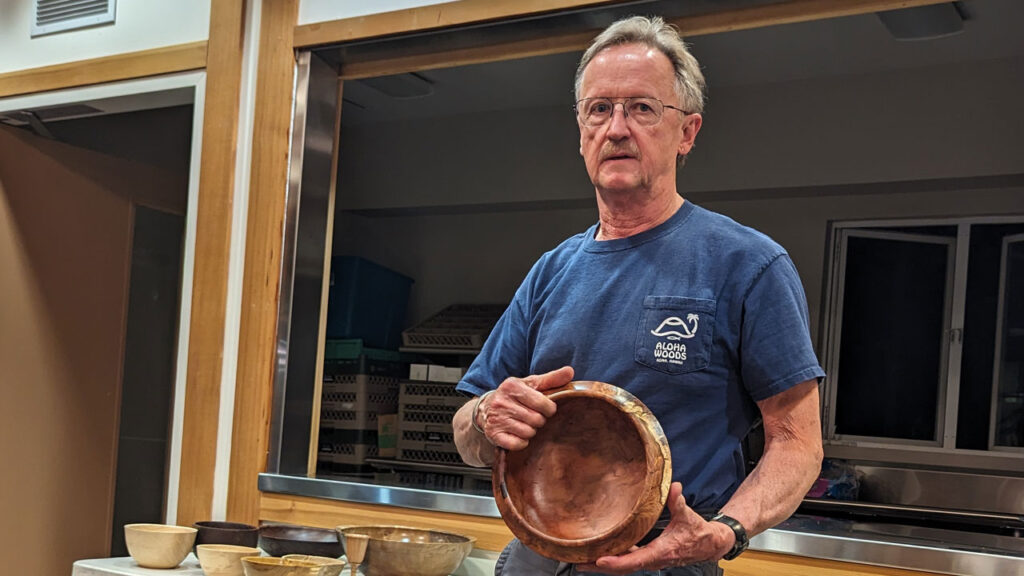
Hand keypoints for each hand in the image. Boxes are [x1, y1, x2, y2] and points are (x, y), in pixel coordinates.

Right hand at [477, 366, 573, 450]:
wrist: (486, 408)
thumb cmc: (514, 396)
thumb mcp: (531, 384)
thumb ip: (551, 379)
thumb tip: (570, 371)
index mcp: (512, 386)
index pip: (543, 403)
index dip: (549, 409)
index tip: (546, 409)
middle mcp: (501, 401)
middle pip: (536, 420)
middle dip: (539, 420)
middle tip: (533, 416)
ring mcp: (496, 418)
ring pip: (528, 432)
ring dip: (530, 431)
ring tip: (524, 424)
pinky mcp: (493, 434)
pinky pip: (517, 444)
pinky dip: (521, 442)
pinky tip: (517, 434)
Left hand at [576, 483, 733, 573]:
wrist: (708, 545)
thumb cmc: (698, 532)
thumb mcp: (688, 516)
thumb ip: (678, 502)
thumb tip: (675, 487)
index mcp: (661, 552)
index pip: (635, 560)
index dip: (616, 562)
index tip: (599, 560)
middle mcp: (653, 559)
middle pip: (623, 567)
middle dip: (600, 567)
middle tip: (579, 563)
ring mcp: (650, 559)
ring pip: (623, 566)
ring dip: (603, 565)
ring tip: (582, 560)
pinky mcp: (649, 556)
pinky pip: (628, 560)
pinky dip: (613, 558)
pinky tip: (600, 553)